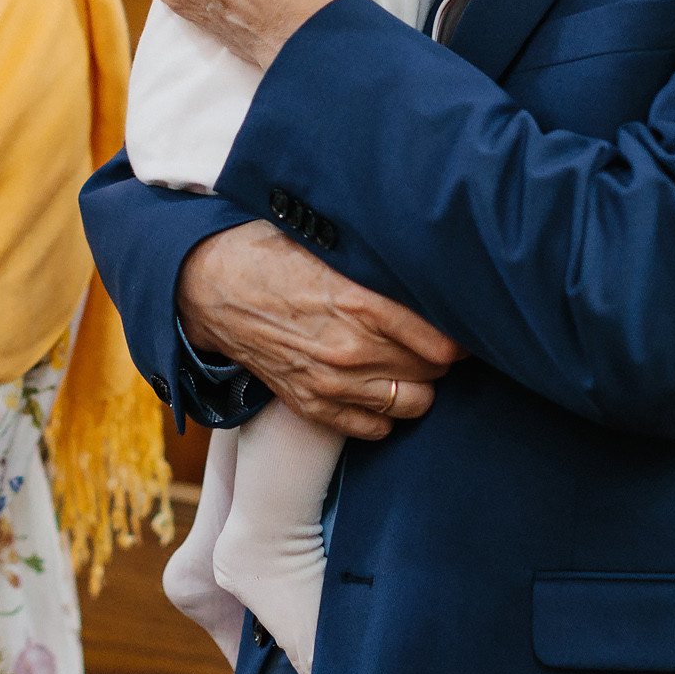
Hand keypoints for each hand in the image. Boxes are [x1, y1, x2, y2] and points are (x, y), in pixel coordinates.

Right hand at [179, 220, 460, 438]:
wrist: (209, 287)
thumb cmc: (272, 253)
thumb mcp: (330, 244)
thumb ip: (379, 261)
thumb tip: (433, 262)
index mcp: (362, 304)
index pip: (444, 342)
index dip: (461, 334)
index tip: (465, 323)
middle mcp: (351, 351)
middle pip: (434, 372)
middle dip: (442, 356)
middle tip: (439, 338)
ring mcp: (331, 384)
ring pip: (413, 404)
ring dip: (419, 384)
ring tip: (411, 362)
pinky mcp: (312, 406)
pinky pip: (375, 429)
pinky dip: (386, 413)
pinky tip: (380, 385)